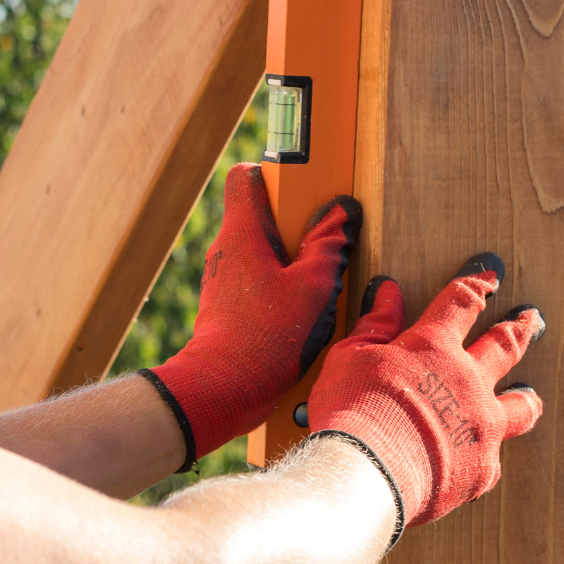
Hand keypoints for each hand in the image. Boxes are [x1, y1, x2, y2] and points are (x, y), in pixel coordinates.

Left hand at [141, 163, 360, 470]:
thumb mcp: (313, 288)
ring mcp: (222, 280)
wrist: (220, 391)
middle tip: (325, 242)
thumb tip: (343, 212)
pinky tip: (302, 312)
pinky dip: (278, 287)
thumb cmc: (265, 337)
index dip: (273, 173)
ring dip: (289, 260)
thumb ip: (330, 247)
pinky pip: (255, 282)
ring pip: (260, 253)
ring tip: (319, 283)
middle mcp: (225, 250)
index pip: (245, 178)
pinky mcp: (225, 307)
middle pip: (260, 216)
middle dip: (295, 225)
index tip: (304, 187)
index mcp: (242, 233)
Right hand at [307, 252, 543, 536]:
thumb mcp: (350, 357)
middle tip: (531, 319)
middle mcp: (468, 382)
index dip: (477, 286)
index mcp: (433, 347)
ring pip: (519, 406)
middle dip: (518, 328)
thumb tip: (389, 293)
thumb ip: (375, 326)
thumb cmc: (350, 411)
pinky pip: (493, 456)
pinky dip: (485, 452)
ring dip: (524, 396)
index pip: (461, 304)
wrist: (365, 474)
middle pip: (504, 346)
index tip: (490, 277)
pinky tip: (480, 456)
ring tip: (529, 395)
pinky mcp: (482, 470)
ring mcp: (481, 427)